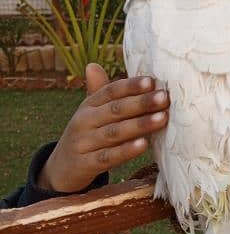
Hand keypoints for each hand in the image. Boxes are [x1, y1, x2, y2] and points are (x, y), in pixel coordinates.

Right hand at [37, 63, 169, 192]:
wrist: (60, 169)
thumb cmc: (86, 135)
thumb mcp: (90, 113)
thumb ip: (99, 92)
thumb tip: (93, 64)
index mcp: (88, 105)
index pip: (110, 91)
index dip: (130, 85)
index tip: (152, 81)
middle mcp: (84, 121)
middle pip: (115, 109)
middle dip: (141, 102)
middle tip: (164, 97)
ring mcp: (84, 143)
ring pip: (115, 132)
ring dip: (140, 124)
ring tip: (162, 118)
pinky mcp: (86, 164)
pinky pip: (109, 157)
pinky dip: (126, 151)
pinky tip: (144, 144)